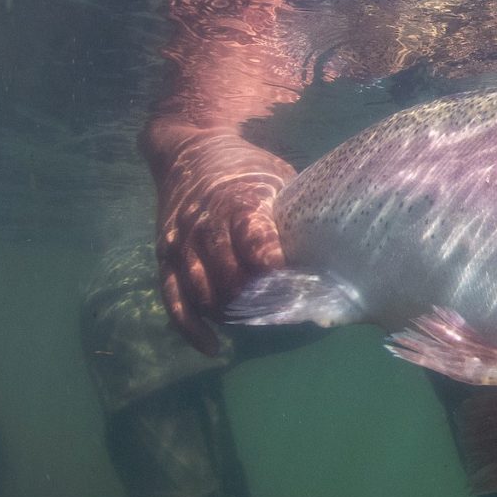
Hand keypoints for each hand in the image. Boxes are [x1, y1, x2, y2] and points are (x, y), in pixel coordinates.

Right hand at [140, 120, 295, 353]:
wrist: (189, 150)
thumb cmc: (245, 167)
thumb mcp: (278, 178)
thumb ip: (295, 215)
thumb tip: (333, 252)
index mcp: (237, 203)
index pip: (256, 244)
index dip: (278, 271)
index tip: (300, 286)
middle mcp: (204, 226)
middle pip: (229, 277)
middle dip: (258, 299)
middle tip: (286, 310)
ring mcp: (179, 244)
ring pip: (202, 292)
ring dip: (231, 314)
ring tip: (258, 322)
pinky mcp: (163, 258)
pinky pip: (172, 300)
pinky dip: (192, 328)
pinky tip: (213, 347)